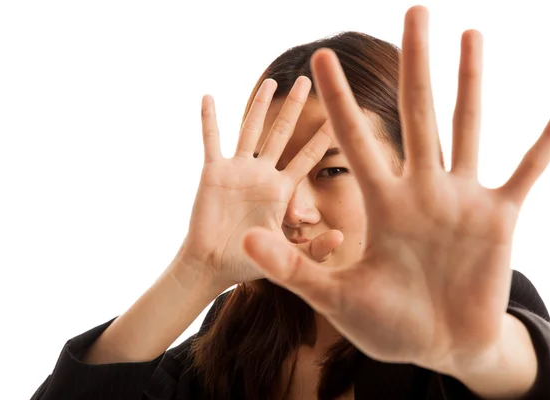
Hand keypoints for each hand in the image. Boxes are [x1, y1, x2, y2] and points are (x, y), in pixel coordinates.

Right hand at [177, 76, 343, 287]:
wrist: (213, 266)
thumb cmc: (248, 262)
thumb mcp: (287, 255)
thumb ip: (313, 250)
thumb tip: (342, 237)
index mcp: (281, 189)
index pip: (306, 157)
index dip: (322, 136)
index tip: (341, 113)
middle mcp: (262, 173)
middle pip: (280, 132)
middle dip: (293, 107)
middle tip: (305, 80)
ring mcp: (238, 169)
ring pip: (249, 129)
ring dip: (258, 105)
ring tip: (270, 81)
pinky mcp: (214, 172)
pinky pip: (211, 140)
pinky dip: (209, 120)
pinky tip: (208, 97)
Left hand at [241, 5, 549, 371]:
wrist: (440, 346)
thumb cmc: (388, 324)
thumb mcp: (335, 297)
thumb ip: (293, 267)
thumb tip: (246, 238)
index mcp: (381, 204)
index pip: (354, 141)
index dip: (337, 101)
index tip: (318, 58)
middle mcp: (421, 190)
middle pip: (416, 116)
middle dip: (414, 65)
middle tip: (414, 11)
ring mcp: (462, 200)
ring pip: (466, 129)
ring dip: (471, 84)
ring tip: (470, 35)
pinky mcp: (500, 218)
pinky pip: (527, 171)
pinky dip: (546, 141)